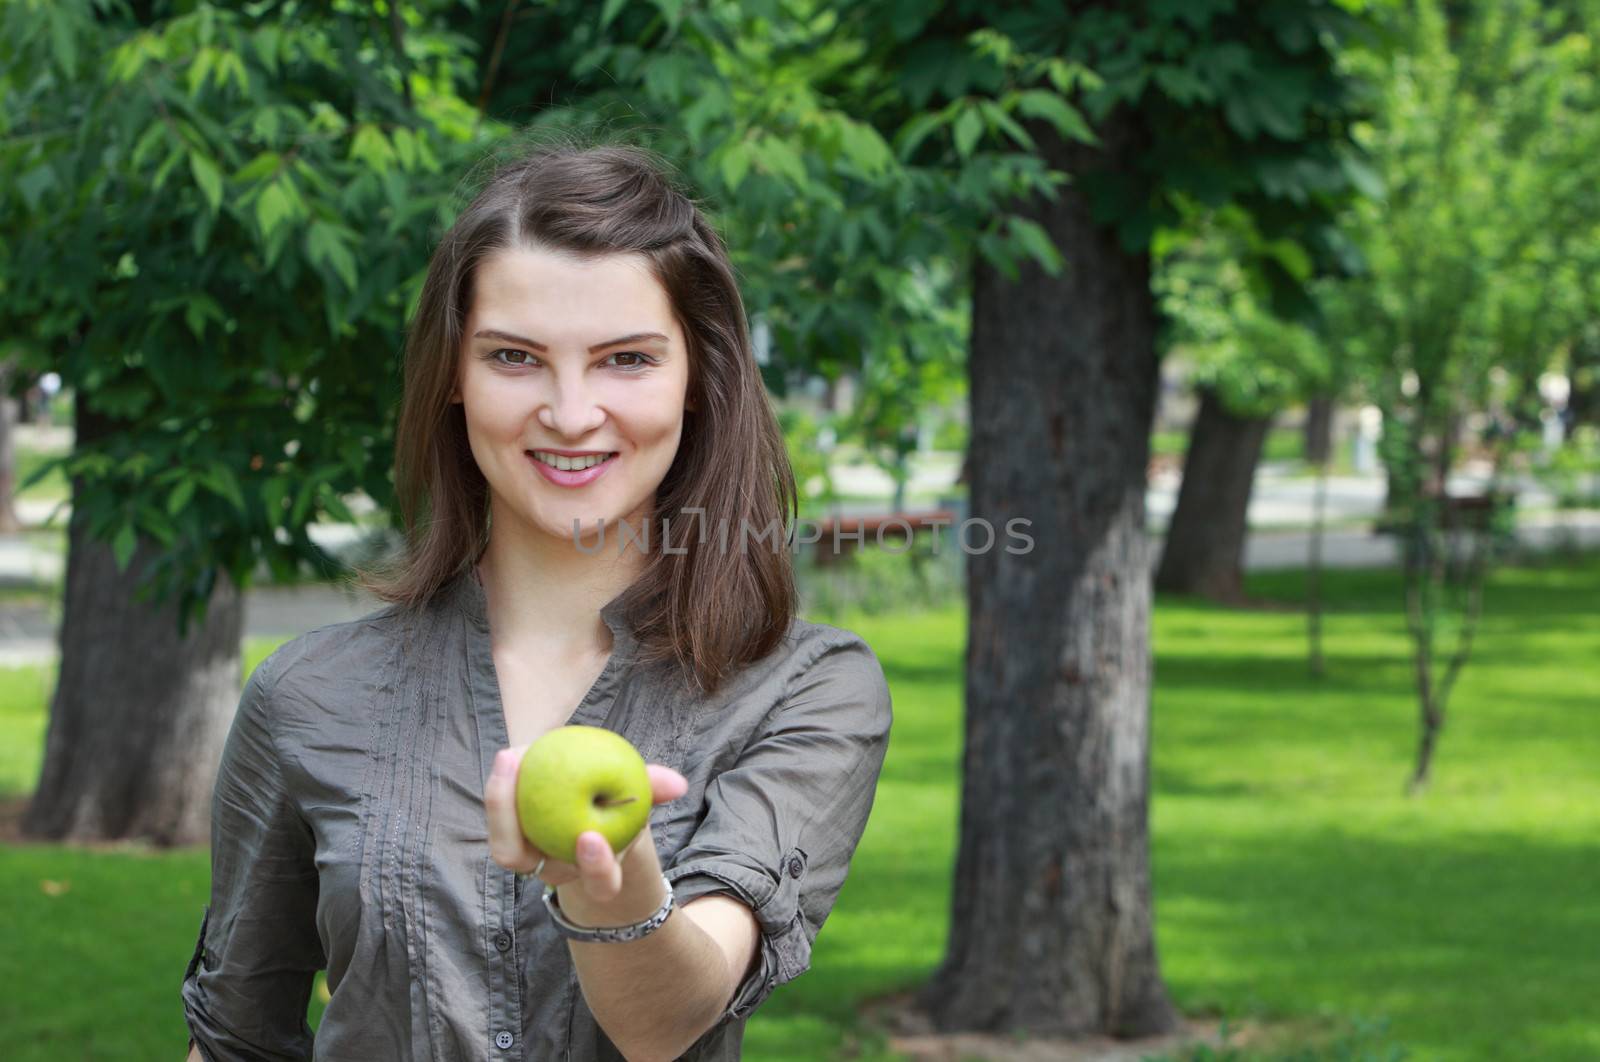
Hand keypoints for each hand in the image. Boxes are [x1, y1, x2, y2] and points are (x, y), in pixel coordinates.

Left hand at [485, 745, 687, 910]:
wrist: (594, 809)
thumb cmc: (619, 806)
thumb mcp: (638, 797)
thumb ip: (653, 789)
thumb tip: (678, 783)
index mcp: (600, 872)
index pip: (600, 885)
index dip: (596, 868)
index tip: (591, 837)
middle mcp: (560, 870)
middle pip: (530, 866)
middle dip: (516, 831)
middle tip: (525, 785)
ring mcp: (530, 856)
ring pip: (505, 846)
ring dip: (501, 803)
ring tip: (511, 757)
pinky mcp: (511, 833)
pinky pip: (501, 815)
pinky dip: (503, 784)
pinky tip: (512, 752)